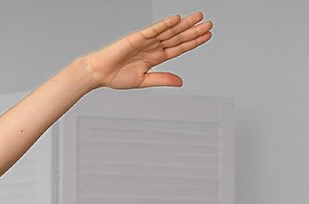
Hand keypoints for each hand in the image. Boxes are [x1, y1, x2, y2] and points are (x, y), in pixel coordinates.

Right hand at [83, 12, 212, 89]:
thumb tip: (180, 82)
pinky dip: (164, 24)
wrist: (99, 73)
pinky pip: (153, 29)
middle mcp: (153, 47)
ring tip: (198, 17)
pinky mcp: (137, 37)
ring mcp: (146, 41)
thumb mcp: (144, 81)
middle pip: (178, 37)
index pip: (179, 48)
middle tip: (209, 23)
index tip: (207, 36)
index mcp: (156, 57)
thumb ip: (162, 79)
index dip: (193, 42)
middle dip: (194, 30)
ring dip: (184, 24)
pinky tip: (176, 19)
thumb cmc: (116, 76)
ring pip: (169, 31)